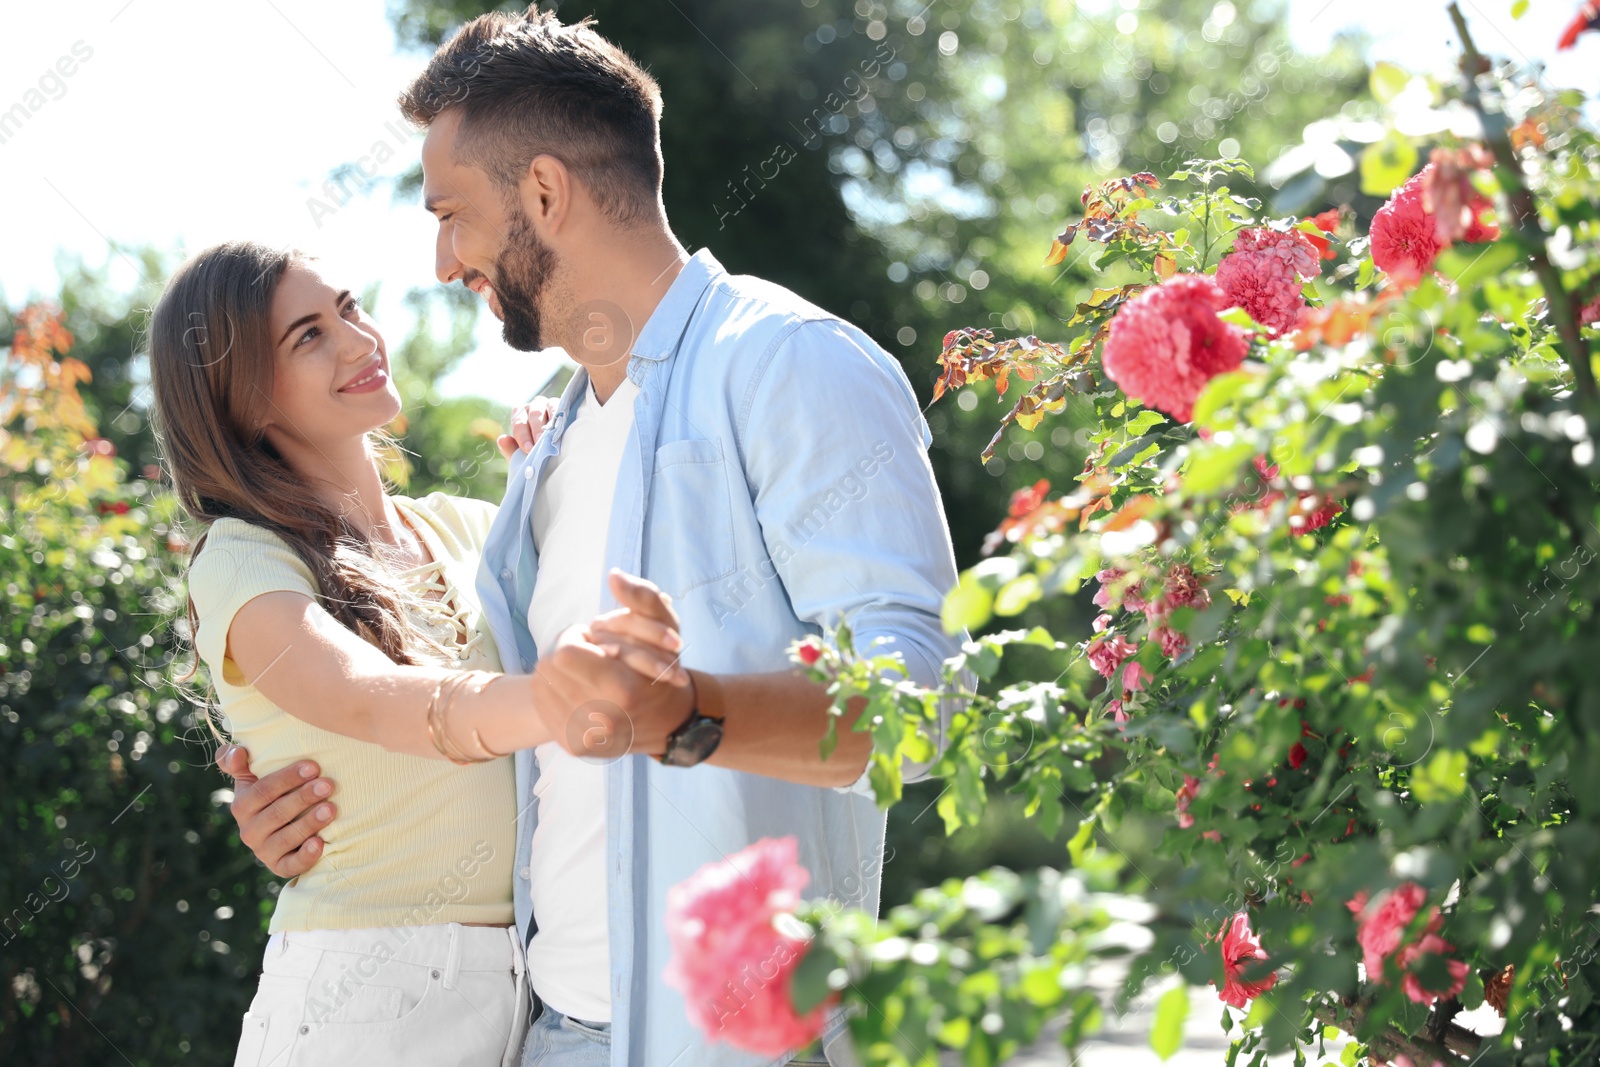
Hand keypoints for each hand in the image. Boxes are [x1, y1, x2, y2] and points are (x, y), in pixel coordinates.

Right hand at [217, 744, 336, 878]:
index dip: (287, 778)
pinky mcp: (279, 867)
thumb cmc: (273, 793)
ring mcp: (263, 851)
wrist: (284, 827)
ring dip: (308, 823)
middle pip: (277, 814)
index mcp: (242, 805)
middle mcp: (249, 830)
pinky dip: (305, 856)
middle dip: (303, 798)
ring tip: (331, 809)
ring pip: (285, 838)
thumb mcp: (252, 775)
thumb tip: (237, 752)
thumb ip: (237, 760)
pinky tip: (321, 844)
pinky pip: (290, 866)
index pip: (263, 790)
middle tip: (328, 785)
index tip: (313, 767)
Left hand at [496, 396, 558, 458]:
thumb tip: (501, 439)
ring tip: (549, 437)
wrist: (556, 452)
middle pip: (533, 414)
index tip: (528, 449)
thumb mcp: (523, 454)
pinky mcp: (560, 405)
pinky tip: (558, 428)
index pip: (519, 422)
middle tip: (539, 444)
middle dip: (535, 430)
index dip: (522, 436)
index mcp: (520, 415)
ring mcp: (547, 404)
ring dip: (547, 424)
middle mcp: (533, 406)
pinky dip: (557, 417)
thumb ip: (510, 449)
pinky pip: (557, 407)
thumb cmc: (537, 451)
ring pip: (546, 409)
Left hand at [533, 571, 693, 757]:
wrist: (669, 724)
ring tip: (586, 675)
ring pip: (541, 686)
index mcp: (624, 691)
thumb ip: (643, 598)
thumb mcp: (665, 628)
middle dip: (566, 654)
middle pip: (548, 667)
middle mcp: (600, 721)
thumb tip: (615, 576)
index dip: (576, 638)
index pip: (565, 652)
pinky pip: (543, 707)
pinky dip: (555, 693)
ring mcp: (584, 738)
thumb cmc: (664, 672)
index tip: (594, 641)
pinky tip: (578, 691)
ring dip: (559, 673)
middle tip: (591, 657)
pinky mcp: (572, 747)